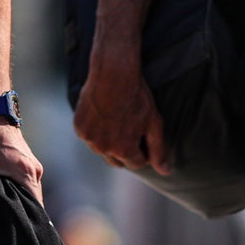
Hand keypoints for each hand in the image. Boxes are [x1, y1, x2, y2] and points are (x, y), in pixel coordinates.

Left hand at [0, 121, 43, 222]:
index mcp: (26, 174)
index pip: (36, 208)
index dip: (29, 223)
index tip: (21, 237)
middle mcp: (34, 172)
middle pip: (35, 203)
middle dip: (24, 217)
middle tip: (11, 232)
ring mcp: (33, 166)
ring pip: (32, 193)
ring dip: (21, 204)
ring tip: (8, 220)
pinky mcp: (28, 162)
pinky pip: (28, 183)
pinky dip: (20, 193)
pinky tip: (7, 201)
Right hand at [73, 49, 169, 174]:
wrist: (113, 72)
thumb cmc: (137, 96)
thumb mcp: (153, 122)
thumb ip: (158, 150)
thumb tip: (165, 171)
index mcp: (124, 150)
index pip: (137, 163)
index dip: (144, 151)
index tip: (144, 136)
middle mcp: (104, 148)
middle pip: (118, 161)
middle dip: (126, 151)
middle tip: (130, 130)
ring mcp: (89, 139)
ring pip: (102, 150)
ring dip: (110, 143)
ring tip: (117, 122)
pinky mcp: (79, 128)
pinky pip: (90, 138)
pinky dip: (97, 132)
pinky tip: (105, 116)